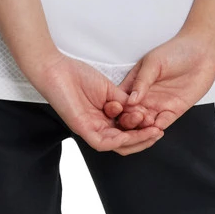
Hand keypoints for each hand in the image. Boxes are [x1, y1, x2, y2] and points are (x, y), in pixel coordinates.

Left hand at [30, 54, 162, 154]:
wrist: (56, 68)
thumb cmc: (77, 75)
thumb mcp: (109, 89)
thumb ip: (125, 101)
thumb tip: (141, 111)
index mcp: (104, 118)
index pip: (127, 131)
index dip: (143, 129)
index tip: (156, 121)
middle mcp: (98, 127)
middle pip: (125, 142)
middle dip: (144, 138)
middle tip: (158, 130)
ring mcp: (90, 130)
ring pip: (117, 145)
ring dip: (136, 139)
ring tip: (150, 130)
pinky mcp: (82, 129)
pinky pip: (103, 142)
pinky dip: (118, 139)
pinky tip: (130, 132)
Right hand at [116, 31, 214, 130]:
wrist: (200, 53)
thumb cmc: (175, 52)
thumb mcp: (153, 62)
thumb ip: (142, 81)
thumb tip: (130, 99)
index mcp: (135, 82)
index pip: (122, 98)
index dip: (118, 105)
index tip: (116, 110)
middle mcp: (145, 96)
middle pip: (132, 113)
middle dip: (129, 119)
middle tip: (132, 119)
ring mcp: (159, 104)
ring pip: (146, 121)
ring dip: (143, 125)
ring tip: (144, 123)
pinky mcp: (174, 110)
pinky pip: (164, 122)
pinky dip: (158, 128)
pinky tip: (156, 128)